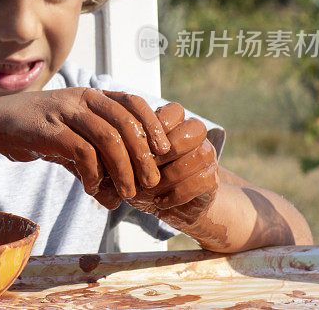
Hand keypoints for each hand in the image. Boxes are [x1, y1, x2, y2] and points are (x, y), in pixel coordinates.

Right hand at [0, 88, 170, 198]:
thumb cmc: (39, 132)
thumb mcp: (72, 140)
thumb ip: (96, 163)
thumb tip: (115, 200)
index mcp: (92, 95)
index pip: (133, 102)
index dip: (152, 125)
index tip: (163, 152)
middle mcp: (82, 99)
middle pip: (126, 122)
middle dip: (143, 155)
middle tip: (151, 182)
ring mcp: (65, 112)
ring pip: (108, 137)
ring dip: (123, 169)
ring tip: (127, 193)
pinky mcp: (49, 131)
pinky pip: (82, 152)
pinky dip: (93, 174)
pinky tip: (92, 190)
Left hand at [126, 103, 218, 223]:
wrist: (168, 207)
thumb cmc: (141, 180)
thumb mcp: (126, 166)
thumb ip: (118, 155)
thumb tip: (106, 151)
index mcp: (173, 125)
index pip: (174, 110)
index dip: (157, 126)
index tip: (138, 144)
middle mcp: (194, 138)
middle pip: (194, 128)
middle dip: (168, 149)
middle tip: (146, 167)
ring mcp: (207, 158)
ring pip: (201, 154)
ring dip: (170, 174)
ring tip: (150, 189)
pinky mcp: (212, 181)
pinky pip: (203, 181)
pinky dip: (177, 194)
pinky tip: (160, 202)